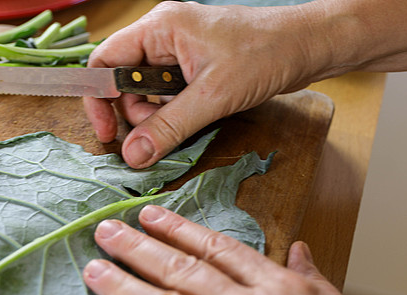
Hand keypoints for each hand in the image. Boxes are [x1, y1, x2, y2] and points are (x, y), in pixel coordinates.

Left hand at [69, 205, 406, 294]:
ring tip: (92, 269)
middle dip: (140, 247)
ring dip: (122, 286)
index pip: (219, 250)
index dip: (179, 230)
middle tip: (105, 229)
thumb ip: (313, 280)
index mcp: (284, 290)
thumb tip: (296, 251)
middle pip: (184, 271)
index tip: (151, 214)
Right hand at [83, 2, 321, 167]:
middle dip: (134, 114)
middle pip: (123, 82)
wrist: (307, 47)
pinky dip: (173, 113)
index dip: (99, 99)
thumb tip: (133, 155)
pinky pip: (167, 96)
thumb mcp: (212, 96)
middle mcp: (162, 36)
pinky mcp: (192, 67)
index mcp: (159, 27)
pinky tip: (196, 116)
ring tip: (186, 122)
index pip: (105, 62)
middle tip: (157, 134)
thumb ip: (168, 127)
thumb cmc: (265, 54)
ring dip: (156, 117)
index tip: (107, 134)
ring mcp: (177, 52)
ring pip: (145, 93)